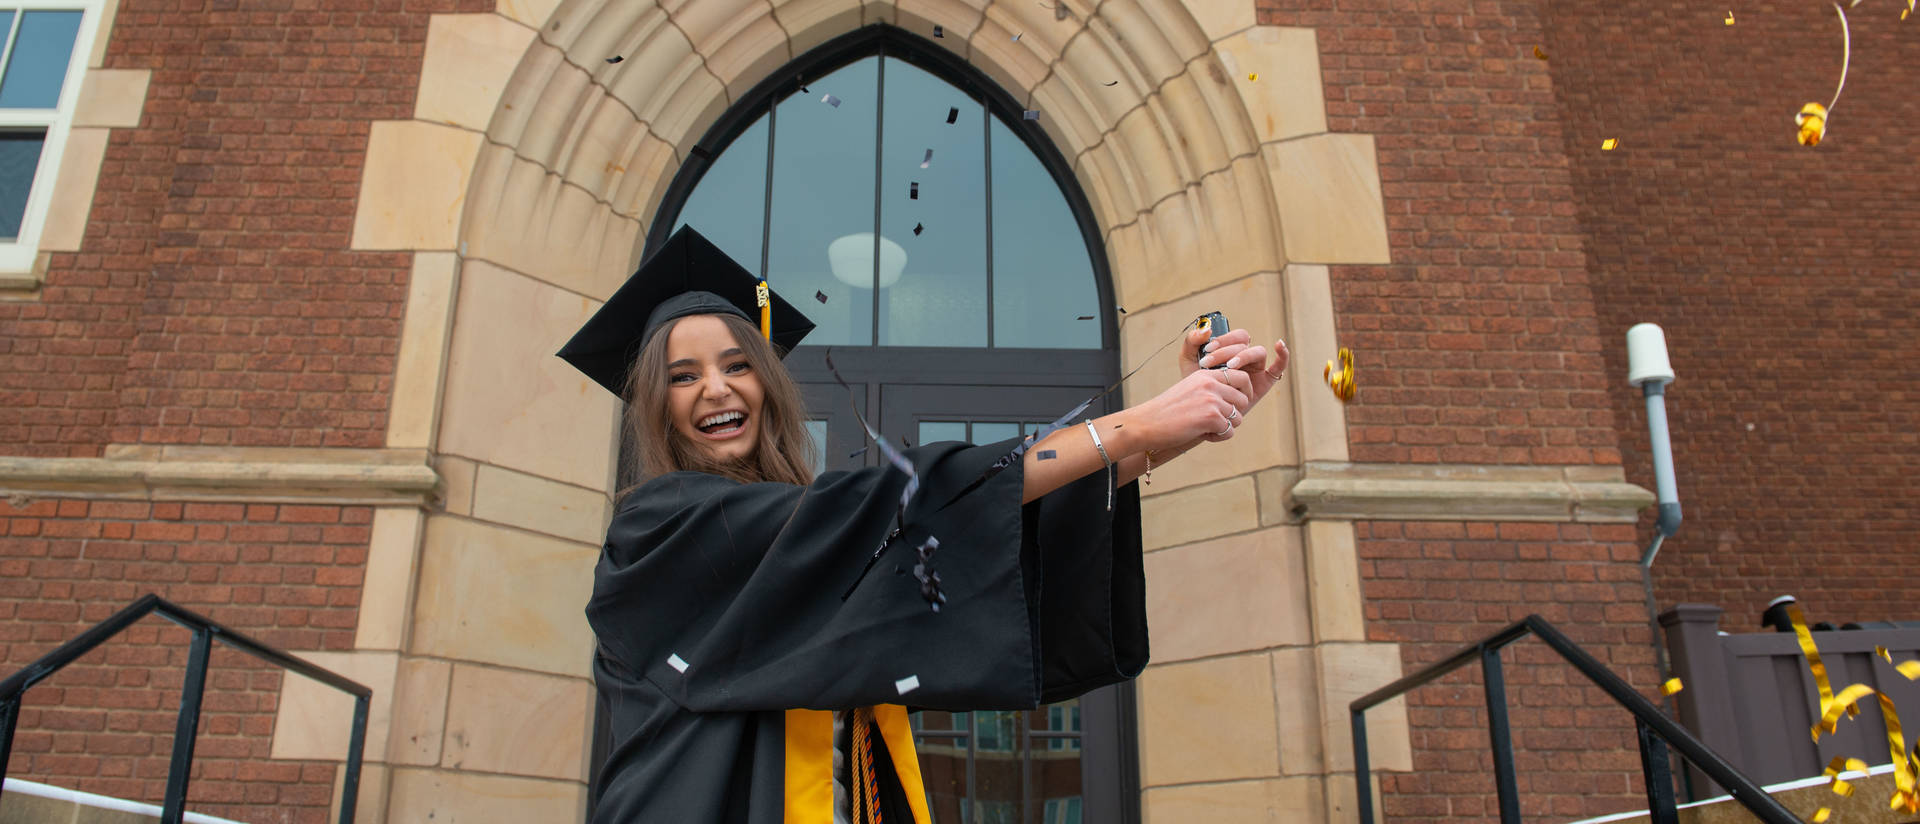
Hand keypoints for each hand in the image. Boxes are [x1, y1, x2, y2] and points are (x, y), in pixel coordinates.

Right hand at [1134, 367, 1250, 449]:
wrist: (1146, 423)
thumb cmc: (1166, 411)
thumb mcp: (1190, 390)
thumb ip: (1211, 389)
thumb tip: (1238, 398)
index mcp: (1206, 375)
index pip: (1241, 376)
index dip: (1245, 392)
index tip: (1238, 404)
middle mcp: (1211, 384)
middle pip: (1243, 399)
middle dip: (1235, 414)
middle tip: (1217, 421)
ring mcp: (1212, 400)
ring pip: (1238, 418)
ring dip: (1224, 427)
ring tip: (1205, 428)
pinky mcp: (1211, 417)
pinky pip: (1229, 431)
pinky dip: (1218, 437)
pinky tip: (1202, 434)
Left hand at [1184, 327, 1289, 414]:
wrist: (1200, 409)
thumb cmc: (1196, 384)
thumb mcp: (1188, 361)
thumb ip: (1191, 342)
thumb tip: (1206, 329)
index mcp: (1231, 349)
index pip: (1234, 336)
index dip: (1223, 339)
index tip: (1206, 350)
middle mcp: (1246, 356)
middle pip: (1244, 344)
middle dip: (1226, 351)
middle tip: (1209, 362)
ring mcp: (1256, 368)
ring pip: (1257, 352)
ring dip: (1244, 356)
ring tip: (1229, 367)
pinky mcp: (1265, 382)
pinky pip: (1279, 367)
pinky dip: (1283, 355)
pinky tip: (1279, 345)